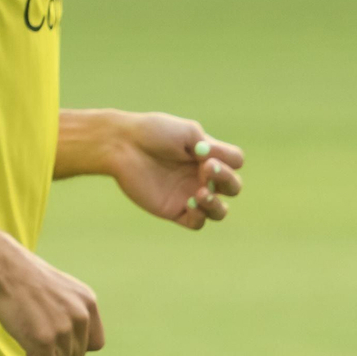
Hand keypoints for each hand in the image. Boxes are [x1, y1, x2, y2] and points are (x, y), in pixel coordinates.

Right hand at [0, 244, 103, 355]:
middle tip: (37, 336)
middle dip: (57, 352)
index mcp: (88, 303)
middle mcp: (80, 317)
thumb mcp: (63, 290)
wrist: (3, 269)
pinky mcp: (44, 341)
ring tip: (29, 338)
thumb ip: (74, 313)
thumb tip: (73, 343)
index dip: (76, 345)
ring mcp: (63, 330)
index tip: (58, 338)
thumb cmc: (26, 279)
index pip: (95, 344)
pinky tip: (25, 348)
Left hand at [105, 113, 245, 229]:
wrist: (121, 145)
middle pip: (233, 187)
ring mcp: (188, 194)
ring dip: (217, 205)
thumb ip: (213, 147)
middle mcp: (200, 176)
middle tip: (205, 169)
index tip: (207, 154)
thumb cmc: (153, 132)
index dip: (229, 162)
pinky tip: (191, 204)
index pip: (234, 163)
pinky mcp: (173, 210)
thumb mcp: (187, 132)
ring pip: (219, 211)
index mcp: (206, 155)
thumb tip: (223, 164)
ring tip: (201, 194)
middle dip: (226, 179)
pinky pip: (197, 223)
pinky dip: (200, 217)